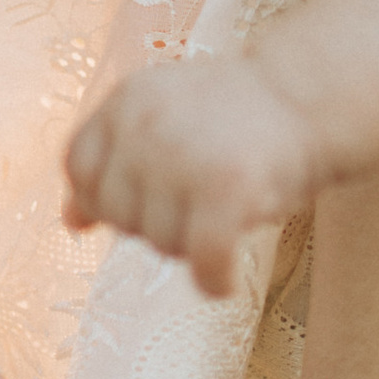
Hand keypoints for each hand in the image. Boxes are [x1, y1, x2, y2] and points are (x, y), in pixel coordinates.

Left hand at [63, 59, 318, 296]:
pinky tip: (222, 282)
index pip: (79, 169)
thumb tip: (70, 221)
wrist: (308, 96)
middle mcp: (146, 124)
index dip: (103, 196)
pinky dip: (212, 280)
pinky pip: (202, 260)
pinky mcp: (226, 189)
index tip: (145, 196)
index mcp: (126, 100)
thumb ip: (111, 163)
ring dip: (190, 245)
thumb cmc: (232, 116)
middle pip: (117, 213)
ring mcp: (183, 157)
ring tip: (225, 214)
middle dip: (152, 222)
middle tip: (197, 202)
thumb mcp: (160, 120)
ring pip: (159, 242)